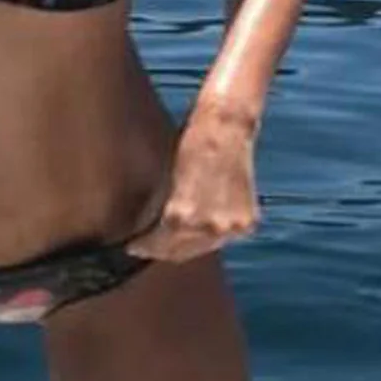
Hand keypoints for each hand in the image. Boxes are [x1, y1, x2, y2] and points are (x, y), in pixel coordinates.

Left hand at [126, 97, 260, 262]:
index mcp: (182, 215)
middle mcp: (208, 227)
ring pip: (202, 248)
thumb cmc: (192, 146)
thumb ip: (160, 210)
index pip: (159, 244)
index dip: (145, 247)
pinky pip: (221, 238)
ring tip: (171, 240)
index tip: (133, 247)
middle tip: (148, 248)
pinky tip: (197, 229)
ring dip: (186, 246)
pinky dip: (209, 235)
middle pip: (181, 251)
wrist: (227, 129)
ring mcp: (230, 227)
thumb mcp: (166, 180)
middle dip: (162, 250)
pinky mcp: (246, 223)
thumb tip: (148, 229)